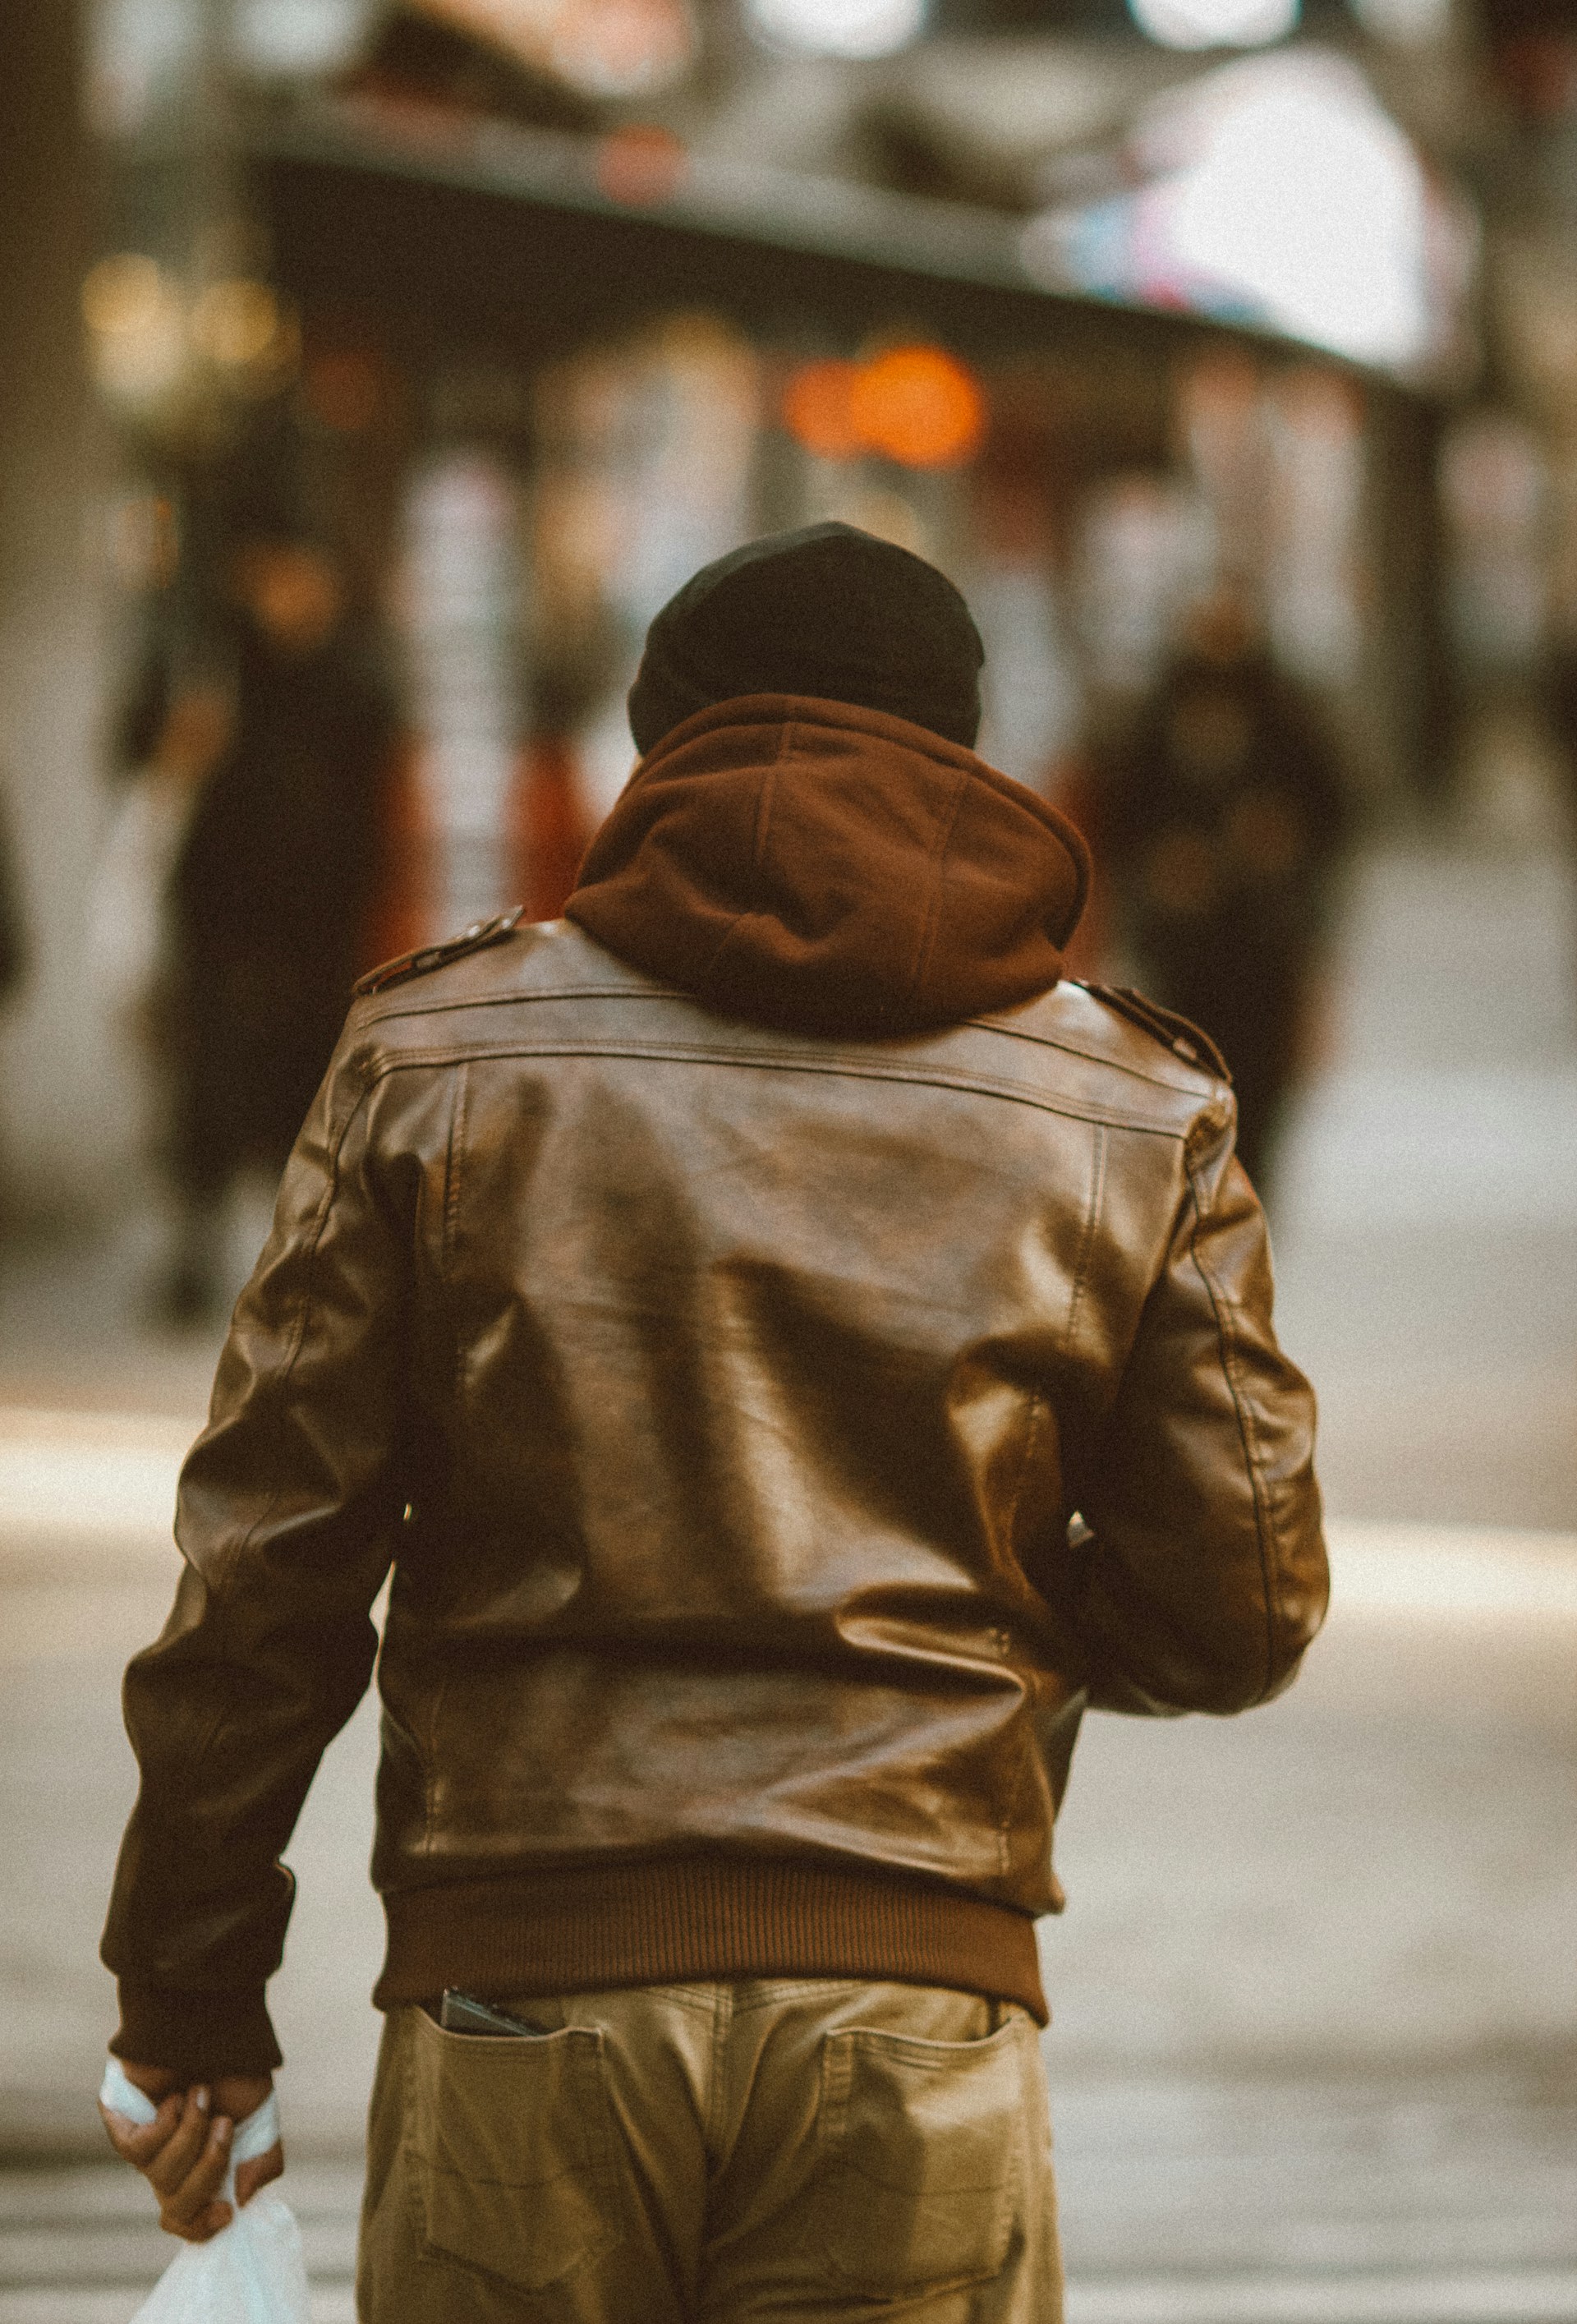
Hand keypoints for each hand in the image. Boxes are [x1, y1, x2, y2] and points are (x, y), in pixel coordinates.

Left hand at [99, 2064, 282, 2242]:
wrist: (214, 2022)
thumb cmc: (237, 2066)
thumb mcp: (263, 2118)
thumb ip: (264, 2162)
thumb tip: (239, 2199)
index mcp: (201, 2168)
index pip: (189, 2221)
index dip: (203, 2228)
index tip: (228, 2212)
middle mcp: (171, 2164)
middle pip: (177, 2208)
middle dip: (209, 2168)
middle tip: (222, 2124)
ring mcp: (145, 2147)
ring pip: (162, 2177)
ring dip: (191, 2134)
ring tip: (201, 2093)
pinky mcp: (122, 2125)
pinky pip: (138, 2151)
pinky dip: (166, 2124)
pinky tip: (175, 2098)